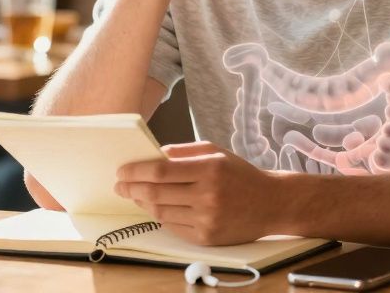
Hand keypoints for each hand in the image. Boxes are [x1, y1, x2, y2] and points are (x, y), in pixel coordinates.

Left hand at [115, 141, 274, 245]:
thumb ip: (183, 152)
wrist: (271, 203)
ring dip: (142, 202)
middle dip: (131, 188)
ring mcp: (207, 219)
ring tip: (134, 194)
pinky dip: (159, 216)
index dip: (136, 171)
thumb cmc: (240, 174)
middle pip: (156, 193)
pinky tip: (154, 207)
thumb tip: (152, 155)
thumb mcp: (215, 152)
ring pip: (161, 211)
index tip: (122, 170)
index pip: (161, 171)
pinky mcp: (207, 237)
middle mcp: (208, 195)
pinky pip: (173, 226)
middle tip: (119, 185)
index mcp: (209, 169)